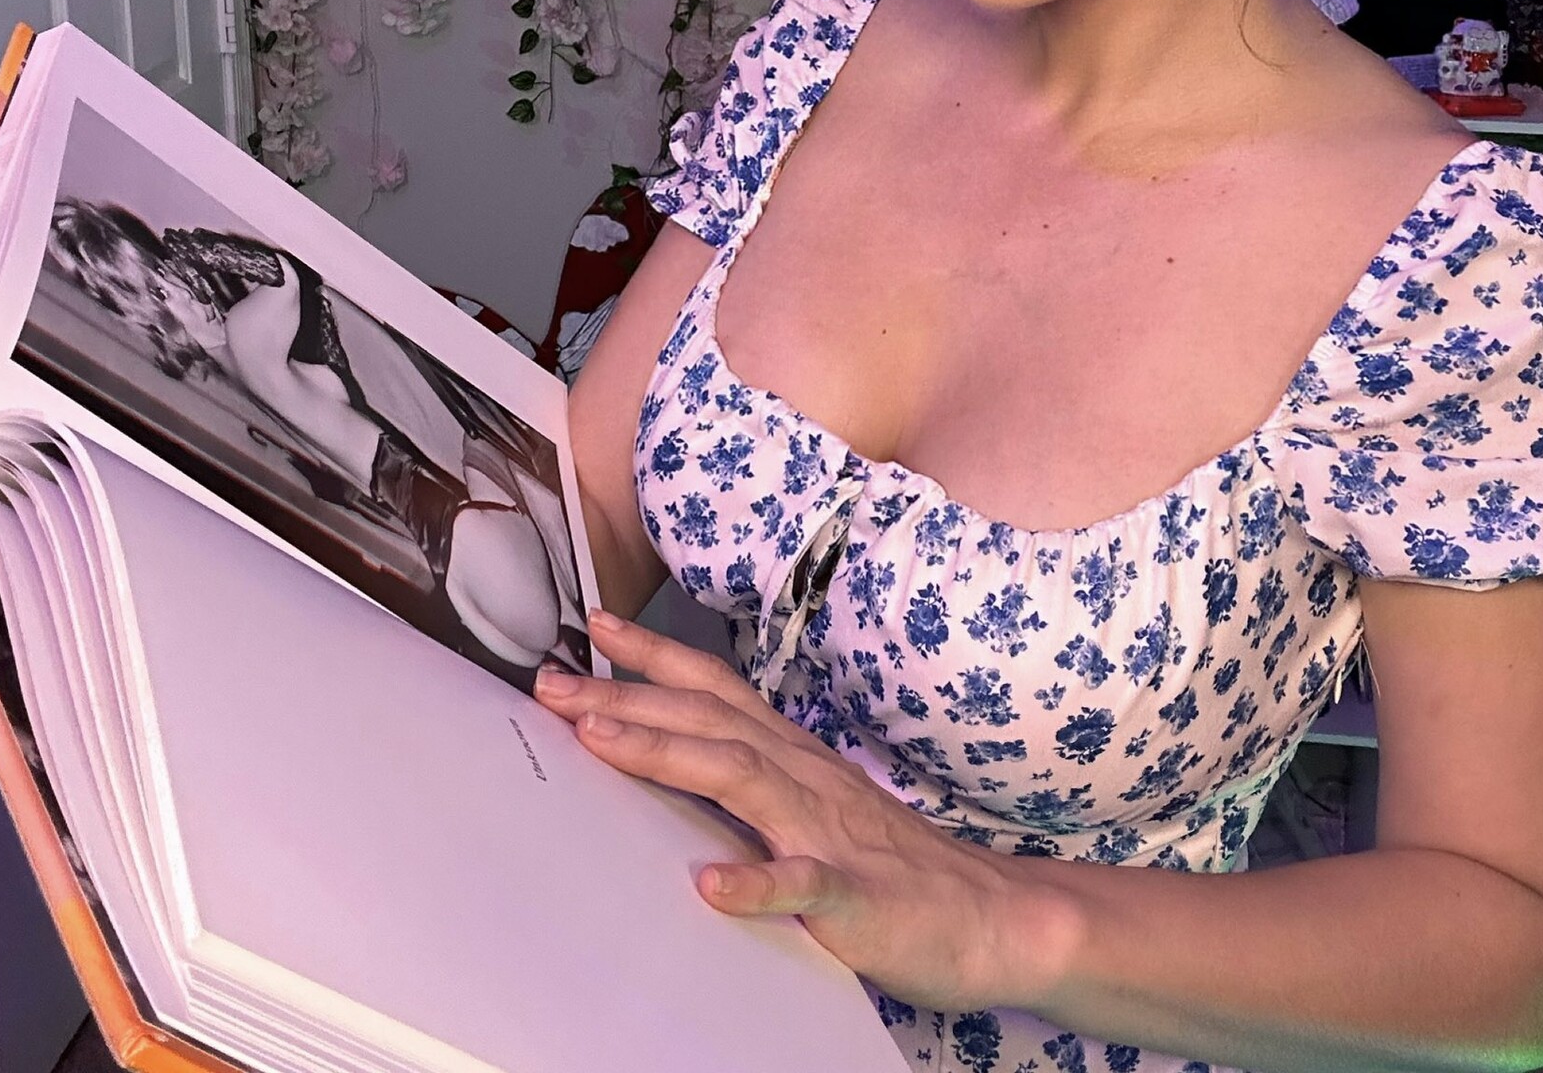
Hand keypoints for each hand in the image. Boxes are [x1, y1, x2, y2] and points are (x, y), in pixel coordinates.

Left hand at [533, 607, 1064, 1012]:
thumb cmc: (894, 866)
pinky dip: (756, 881)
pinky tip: (711, 883)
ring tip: (600, 741)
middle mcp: (805, 776)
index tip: (592, 626)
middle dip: (625, 696)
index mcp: (794, 757)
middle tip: (552, 682)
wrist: (990, 916)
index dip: (653, 656)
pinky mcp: (855, 896)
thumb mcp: (815, 808)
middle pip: (708, 719)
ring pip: (741, 777)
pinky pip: (802, 886)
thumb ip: (755, 782)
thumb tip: (679, 759)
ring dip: (668, 754)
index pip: (715, 689)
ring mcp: (829, 832)